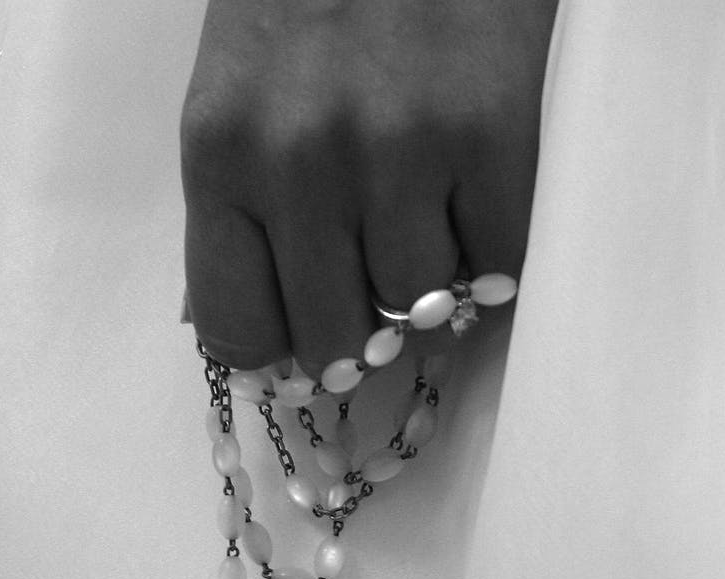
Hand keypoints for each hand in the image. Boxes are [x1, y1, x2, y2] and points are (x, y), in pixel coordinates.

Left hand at [182, 0, 557, 371]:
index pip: (240, 328)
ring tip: (432, 223)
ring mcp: (403, 151)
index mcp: (222, 148)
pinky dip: (495, 253)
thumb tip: (229, 331)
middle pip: (338, 338)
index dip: (280, 351)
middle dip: (362, 330)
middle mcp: (303, 161)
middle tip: (380, 290)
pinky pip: (501, 264)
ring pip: (424, 309)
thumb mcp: (237, 82)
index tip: (307, 347)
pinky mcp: (493, 134)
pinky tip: (477, 201)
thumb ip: (233, 203)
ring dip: (433, 285)